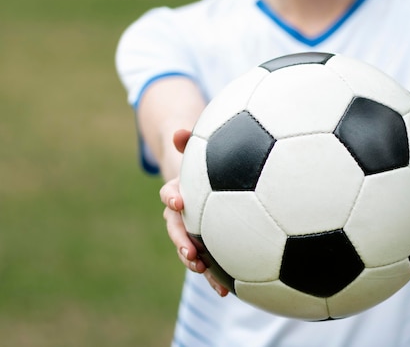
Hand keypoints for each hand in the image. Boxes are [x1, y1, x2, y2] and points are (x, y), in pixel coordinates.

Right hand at [159, 129, 228, 296]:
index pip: (170, 194)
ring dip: (194, 262)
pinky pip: (207, 259)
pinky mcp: (204, 242)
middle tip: (191, 252)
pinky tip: (227, 289)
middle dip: (181, 242)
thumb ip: (188, 140)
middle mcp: (180, 213)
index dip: (172, 198)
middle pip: (176, 229)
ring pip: (188, 247)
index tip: (178, 201)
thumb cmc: (204, 159)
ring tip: (205, 272)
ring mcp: (191, 229)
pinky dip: (214, 273)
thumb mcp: (198, 148)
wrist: (202, 177)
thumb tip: (179, 131)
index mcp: (179, 191)